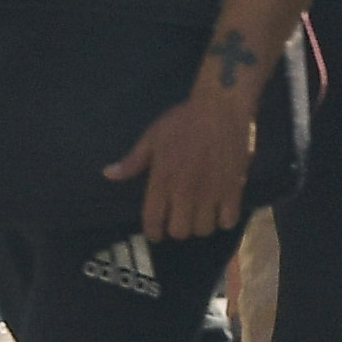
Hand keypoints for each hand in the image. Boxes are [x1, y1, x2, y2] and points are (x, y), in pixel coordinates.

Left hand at [105, 61, 261, 240]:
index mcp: (162, 179)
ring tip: (201, 215)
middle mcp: (185, 191)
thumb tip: (108, 174)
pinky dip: (224, 220)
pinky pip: (228, 221)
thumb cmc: (184, 120)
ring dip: (200, 226)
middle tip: (180, 218)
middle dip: (177, 229)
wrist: (221, 108)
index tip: (156, 232)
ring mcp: (210, 192)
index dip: (153, 232)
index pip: (153, 219)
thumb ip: (132, 161)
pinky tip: (221, 210)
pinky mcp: (233, 190)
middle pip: (179, 231)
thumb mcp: (153, 137)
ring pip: (203, 229)